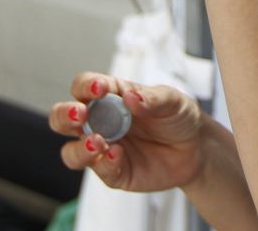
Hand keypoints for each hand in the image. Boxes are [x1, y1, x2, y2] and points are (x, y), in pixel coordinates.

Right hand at [50, 73, 206, 192]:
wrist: (196, 149)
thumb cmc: (178, 117)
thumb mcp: (172, 101)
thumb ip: (152, 99)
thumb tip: (130, 97)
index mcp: (110, 97)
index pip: (84, 86)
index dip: (86, 86)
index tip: (100, 88)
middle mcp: (99, 122)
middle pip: (62, 118)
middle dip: (64, 115)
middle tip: (79, 115)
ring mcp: (103, 148)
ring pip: (70, 151)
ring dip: (79, 147)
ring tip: (99, 142)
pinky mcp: (113, 172)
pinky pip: (98, 170)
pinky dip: (104, 163)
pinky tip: (118, 155)